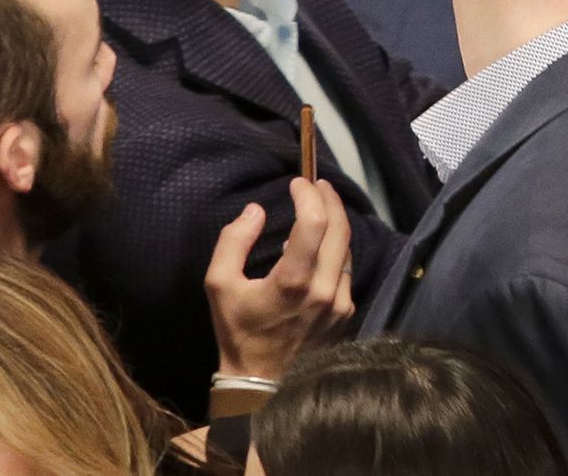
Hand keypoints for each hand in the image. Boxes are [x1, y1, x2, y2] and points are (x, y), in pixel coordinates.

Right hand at [205, 178, 354, 379]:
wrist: (262, 384)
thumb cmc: (238, 332)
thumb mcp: (218, 285)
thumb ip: (233, 242)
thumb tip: (256, 211)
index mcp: (293, 282)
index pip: (314, 223)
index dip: (309, 195)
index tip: (299, 182)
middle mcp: (324, 290)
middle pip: (340, 229)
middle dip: (329, 200)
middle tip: (317, 184)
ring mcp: (340, 303)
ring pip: (348, 248)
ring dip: (336, 223)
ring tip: (321, 207)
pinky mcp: (347, 313)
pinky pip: (348, 270)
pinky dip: (337, 249)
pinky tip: (323, 244)